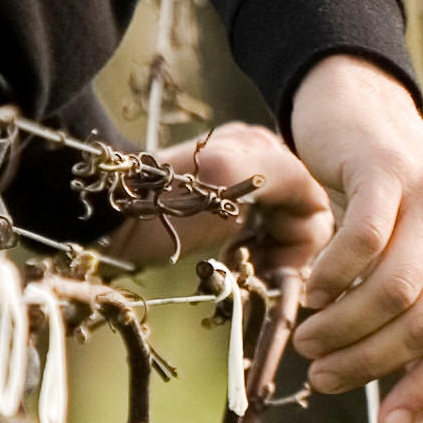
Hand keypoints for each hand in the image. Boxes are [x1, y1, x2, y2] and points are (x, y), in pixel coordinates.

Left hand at [105, 120, 321, 273]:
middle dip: (284, 250)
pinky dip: (249, 255)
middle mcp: (258, 165)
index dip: (302, 241)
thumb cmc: (157, 204)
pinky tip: (225, 259)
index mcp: (265, 150)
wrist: (99, 219)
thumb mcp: (225, 179)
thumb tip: (322, 208)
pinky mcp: (219, 212)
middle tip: (254, 271)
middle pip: (301, 219)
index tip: (274, 268)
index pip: (315, 203)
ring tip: (237, 266)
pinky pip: (257, 237)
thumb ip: (286, 180)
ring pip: (280, 233)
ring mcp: (238, 188)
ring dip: (267, 256)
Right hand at [277, 53, 422, 422]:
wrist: (364, 119)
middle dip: (370, 364)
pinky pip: (366, 241)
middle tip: (323, 376)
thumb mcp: (415, 271)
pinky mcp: (392, 173)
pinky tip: (311, 291)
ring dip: (345, 328)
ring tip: (309, 340)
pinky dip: (334, 276)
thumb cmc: (387, 210)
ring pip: (395, 291)